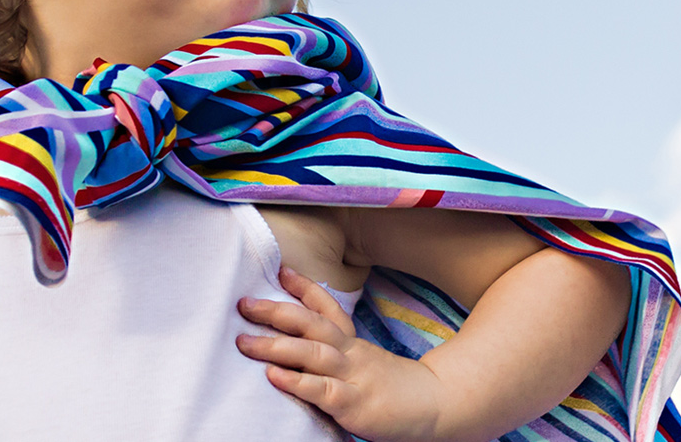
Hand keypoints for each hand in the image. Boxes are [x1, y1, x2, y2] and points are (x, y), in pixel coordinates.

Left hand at [236, 267, 457, 441]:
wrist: (437, 407)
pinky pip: (322, 389)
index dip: (304, 288)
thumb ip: (338, 355)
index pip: (327, 308)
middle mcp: (351, 353)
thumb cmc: (393, 389)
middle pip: (311, 324)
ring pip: (312, 353)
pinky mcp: (354, 404)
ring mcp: (353, 377)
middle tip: (244, 303)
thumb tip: (300, 348)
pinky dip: (296, 381)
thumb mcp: (366, 363)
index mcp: (353, 343)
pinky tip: (273, 376)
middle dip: (275, 311)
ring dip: (275, 345)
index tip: (281, 272)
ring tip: (244, 341)